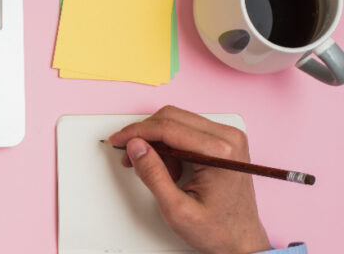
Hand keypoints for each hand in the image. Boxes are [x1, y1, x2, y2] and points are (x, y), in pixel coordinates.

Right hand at [108, 106, 269, 253]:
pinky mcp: (224, 143)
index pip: (168, 127)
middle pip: (172, 117)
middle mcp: (229, 139)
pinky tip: (169, 168)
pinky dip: (170, 146)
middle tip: (129, 153)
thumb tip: (136, 146)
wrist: (241, 241)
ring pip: (177, 122)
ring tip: (153, 169)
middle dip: (144, 134)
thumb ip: (153, 175)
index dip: (137, 132)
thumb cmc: (218, 230)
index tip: (118, 140)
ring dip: (157, 142)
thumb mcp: (176, 209)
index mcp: (220, 152)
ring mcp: (229, 139)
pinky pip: (187, 131)